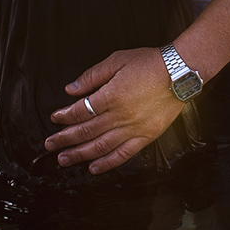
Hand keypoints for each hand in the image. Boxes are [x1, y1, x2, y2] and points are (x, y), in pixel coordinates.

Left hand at [43, 47, 183, 174]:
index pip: (80, 111)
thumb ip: (92, 76)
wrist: (179, 72)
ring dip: (79, 155)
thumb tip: (72, 89)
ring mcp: (133, 129)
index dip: (64, 116)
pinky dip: (107, 164)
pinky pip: (123, 154)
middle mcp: (119, 116)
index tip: (55, 119)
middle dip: (65, 139)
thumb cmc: (150, 63)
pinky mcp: (146, 136)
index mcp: (110, 96)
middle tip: (50, 145)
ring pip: (100, 147)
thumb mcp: (117, 60)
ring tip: (63, 160)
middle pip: (86, 131)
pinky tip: (93, 168)